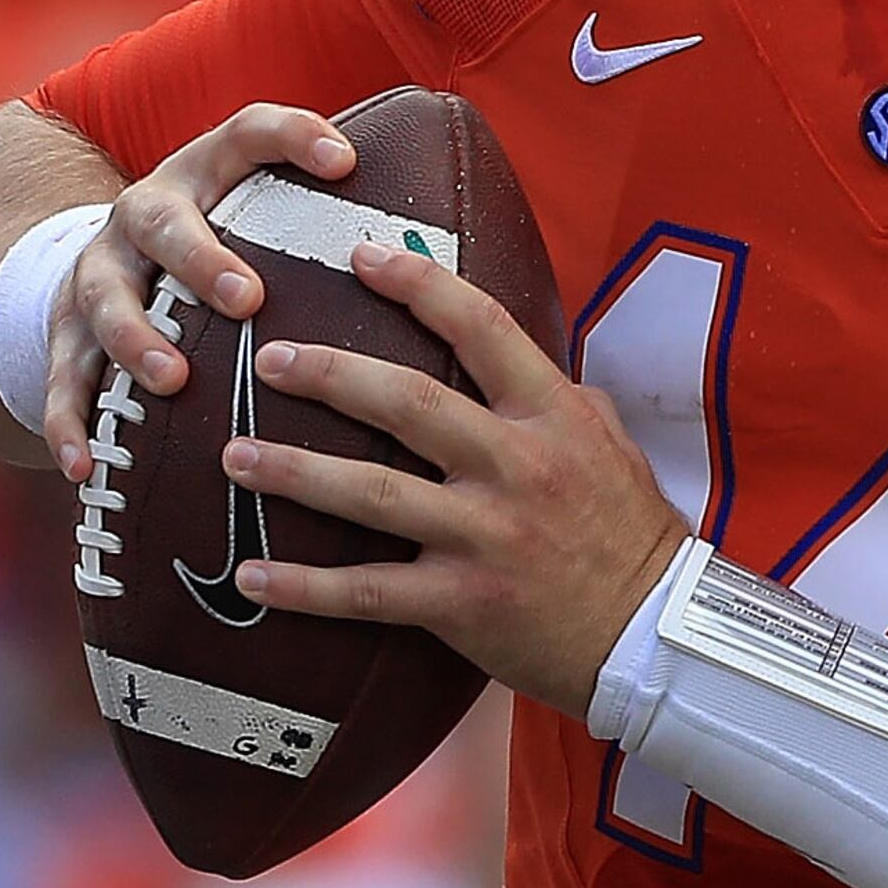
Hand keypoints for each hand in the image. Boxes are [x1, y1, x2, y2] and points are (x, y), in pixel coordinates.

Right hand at [44, 104, 358, 480]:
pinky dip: (68, 422)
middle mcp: (144, 214)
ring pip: (104, 298)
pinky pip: (61, 378)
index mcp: (205, 175)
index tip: (346, 161)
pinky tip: (85, 465)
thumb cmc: (225, 239)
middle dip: (202, 258)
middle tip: (249, 298)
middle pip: (163, 221)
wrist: (111, 255)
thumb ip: (335, 216)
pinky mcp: (63, 332)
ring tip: (172, 379)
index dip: (294, 138)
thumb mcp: (267, 209)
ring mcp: (97, 271)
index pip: (248, 133)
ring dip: (136, 339)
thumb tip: (446, 248)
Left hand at [219, 237, 688, 712]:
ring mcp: (486, 536)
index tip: (365, 255)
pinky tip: (252, 576)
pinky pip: (367, 593)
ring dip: (296, 473)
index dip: (421, 285)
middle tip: (272, 359)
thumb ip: (557, 397)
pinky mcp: (461, 602)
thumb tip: (506, 356)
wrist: (652, 632)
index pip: (484, 330)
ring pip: (373, 495)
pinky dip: (304, 588)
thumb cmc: (632, 532)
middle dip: (330, 375)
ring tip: (235, 454)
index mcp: (554, 418)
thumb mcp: (611, 443)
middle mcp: (517, 468)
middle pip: (409, 404)